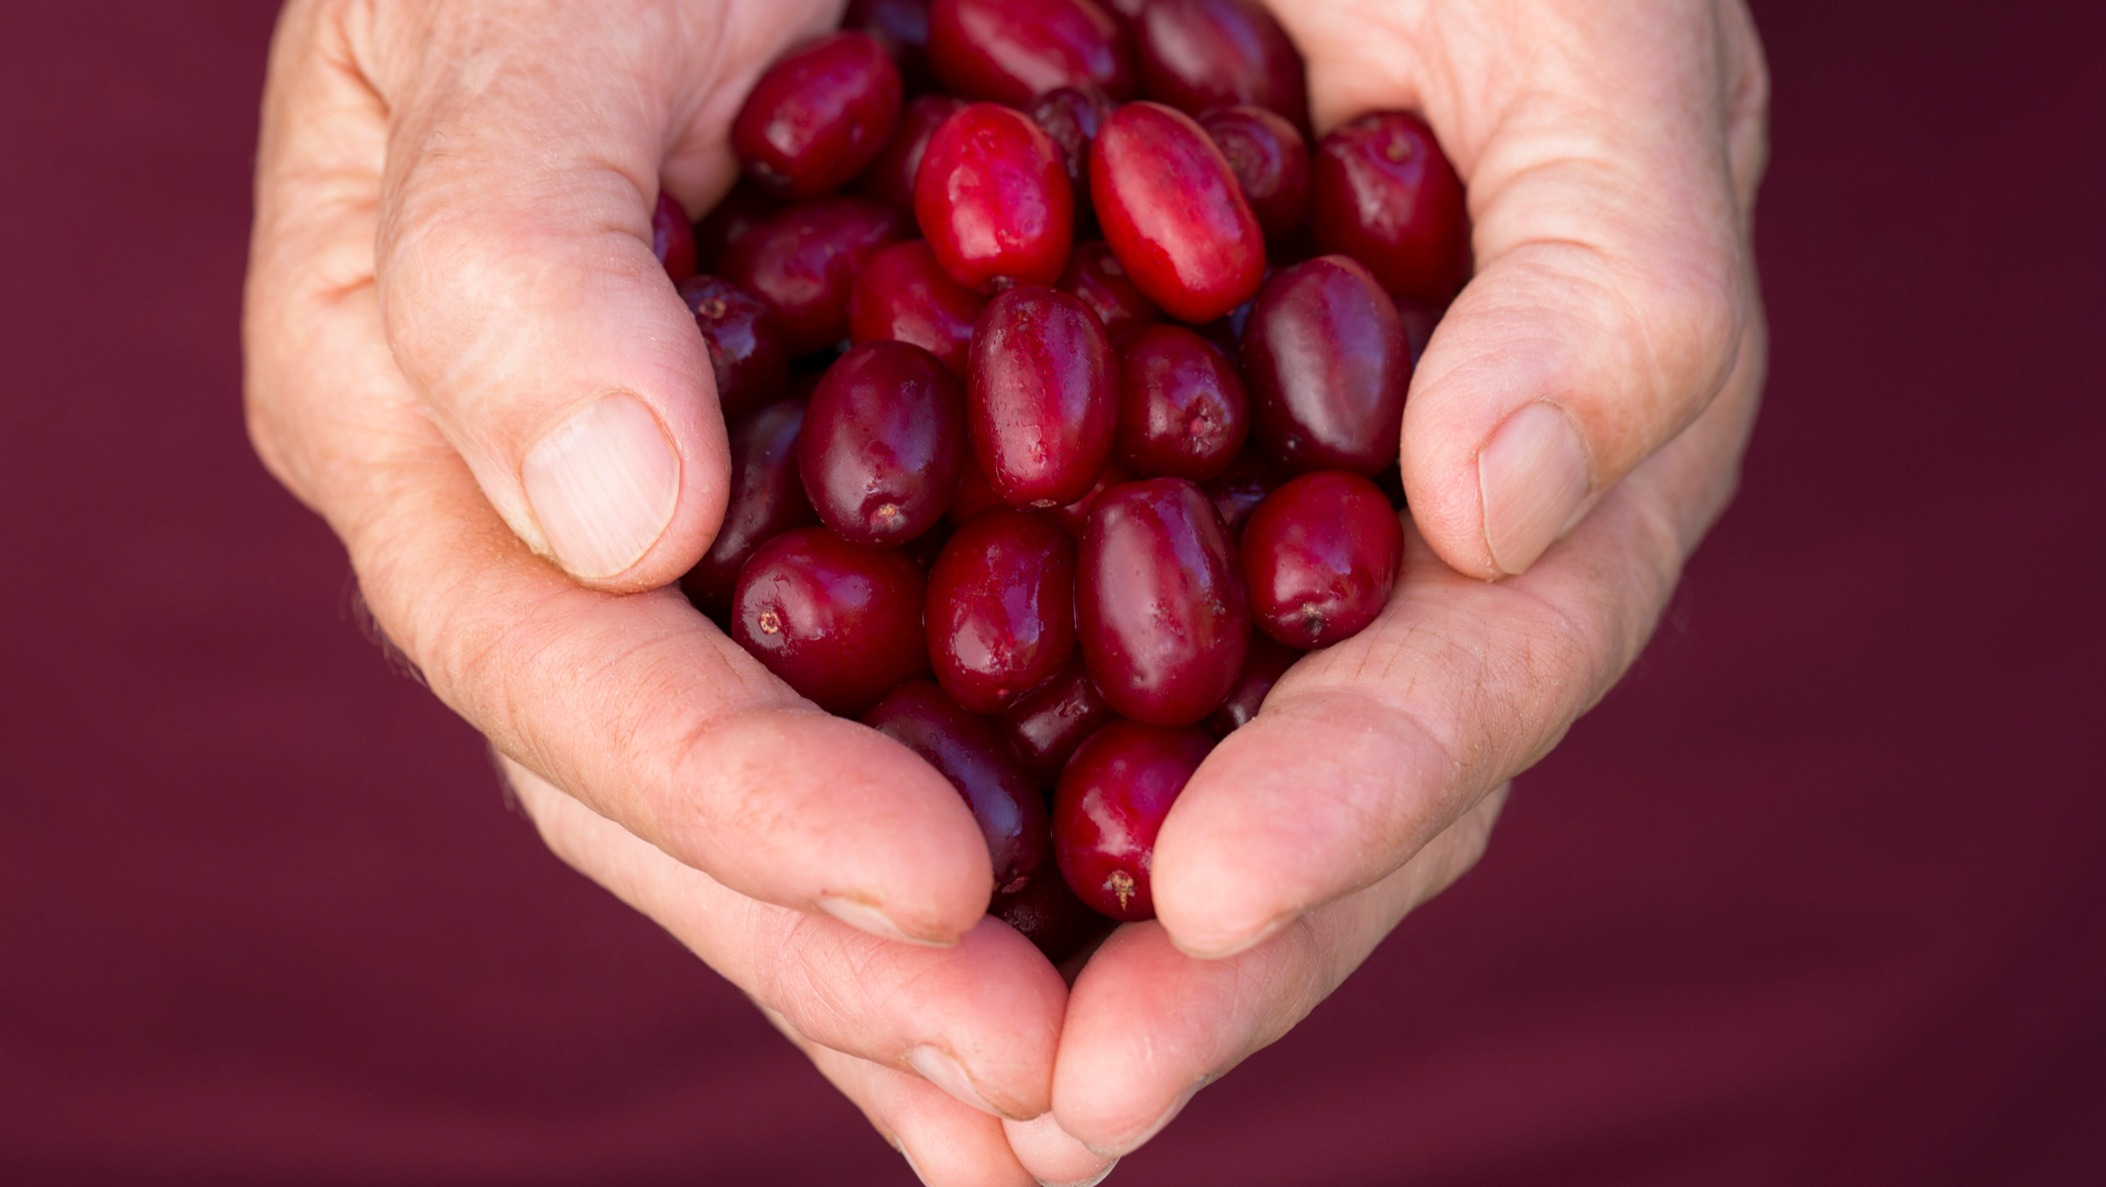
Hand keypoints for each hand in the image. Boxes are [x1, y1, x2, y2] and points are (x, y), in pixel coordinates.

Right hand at [242, 2, 1086, 1180]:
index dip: (737, 804)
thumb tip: (611, 528)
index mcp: (419, 433)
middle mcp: (553, 539)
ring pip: (795, 804)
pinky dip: (996, 852)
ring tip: (1077, 1108)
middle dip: (851, 959)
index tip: (932, 901)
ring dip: (925, 974)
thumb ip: (514, 253)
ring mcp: (691, 556)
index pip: (568, 673)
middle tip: (1043, 1088)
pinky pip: (902, 720)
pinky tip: (1094, 970)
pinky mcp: (826, 537)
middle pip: (682, 803)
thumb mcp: (517, 22)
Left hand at [1006, 0, 1769, 1168]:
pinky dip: (954, 789)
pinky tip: (876, 914)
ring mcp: (1237, 526)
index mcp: (1544, 461)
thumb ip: (1611, 281)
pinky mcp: (1079, 484)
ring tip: (978, 1091)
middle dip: (1209, 960)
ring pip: (1166, 770)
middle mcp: (1392, 538)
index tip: (1216, 906)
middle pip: (1316, 791)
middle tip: (1071, 1099)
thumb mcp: (1596, 51)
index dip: (1360, 799)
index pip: (1473, 677)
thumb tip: (1491, 522)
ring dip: (1065, 935)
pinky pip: (1021, 663)